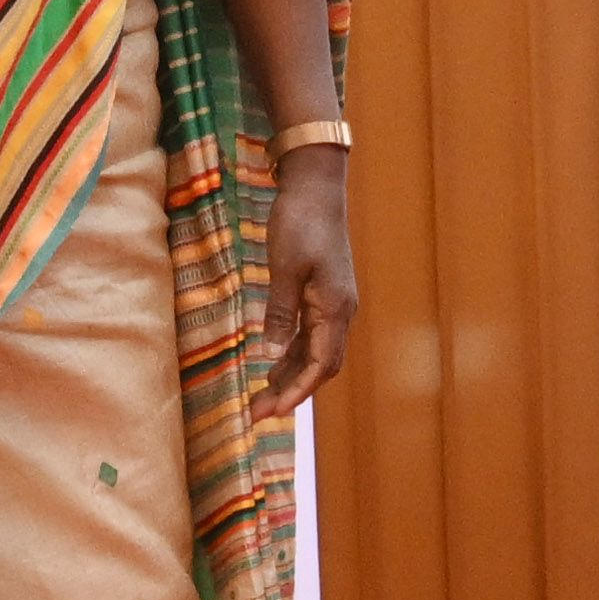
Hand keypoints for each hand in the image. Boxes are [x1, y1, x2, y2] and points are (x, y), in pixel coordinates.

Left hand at [255, 150, 355, 418]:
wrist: (316, 186)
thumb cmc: (300, 222)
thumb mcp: (284, 268)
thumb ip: (279, 312)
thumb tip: (269, 353)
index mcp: (335, 309)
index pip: (320, 365)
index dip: (297, 392)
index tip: (272, 412)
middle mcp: (340, 312)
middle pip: (320, 366)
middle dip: (291, 392)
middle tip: (258, 413)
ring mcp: (334, 303)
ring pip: (315, 352)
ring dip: (291, 376)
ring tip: (262, 396)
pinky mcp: (324, 293)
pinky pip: (310, 335)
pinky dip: (293, 354)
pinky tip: (274, 363)